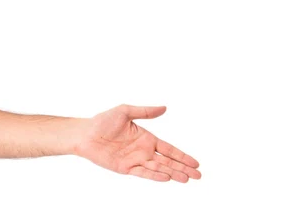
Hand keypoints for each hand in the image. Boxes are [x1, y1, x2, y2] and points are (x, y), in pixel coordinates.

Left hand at [73, 104, 200, 182]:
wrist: (86, 133)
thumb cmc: (103, 121)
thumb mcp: (125, 111)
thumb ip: (145, 111)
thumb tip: (165, 107)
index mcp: (145, 138)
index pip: (168, 149)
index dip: (182, 155)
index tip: (196, 162)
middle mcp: (143, 151)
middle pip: (168, 161)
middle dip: (183, 168)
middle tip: (199, 175)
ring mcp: (135, 160)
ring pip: (159, 169)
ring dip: (173, 173)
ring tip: (187, 179)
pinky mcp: (126, 168)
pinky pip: (143, 173)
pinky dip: (155, 176)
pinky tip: (166, 177)